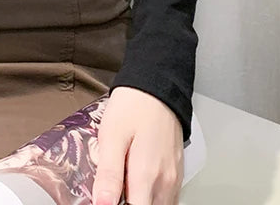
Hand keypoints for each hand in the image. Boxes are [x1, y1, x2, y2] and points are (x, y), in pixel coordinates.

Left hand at [91, 86, 183, 204]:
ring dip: (140, 200)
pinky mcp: (177, 173)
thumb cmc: (133, 107)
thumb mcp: (111, 136)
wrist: (156, 86)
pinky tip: (137, 182)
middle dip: (129, 202)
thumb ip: (108, 174)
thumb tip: (101, 204)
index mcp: (147, 176)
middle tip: (111, 188)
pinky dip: (151, 197)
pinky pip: (166, 198)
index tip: (106, 199)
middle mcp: (165, 183)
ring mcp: (174, 179)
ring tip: (123, 183)